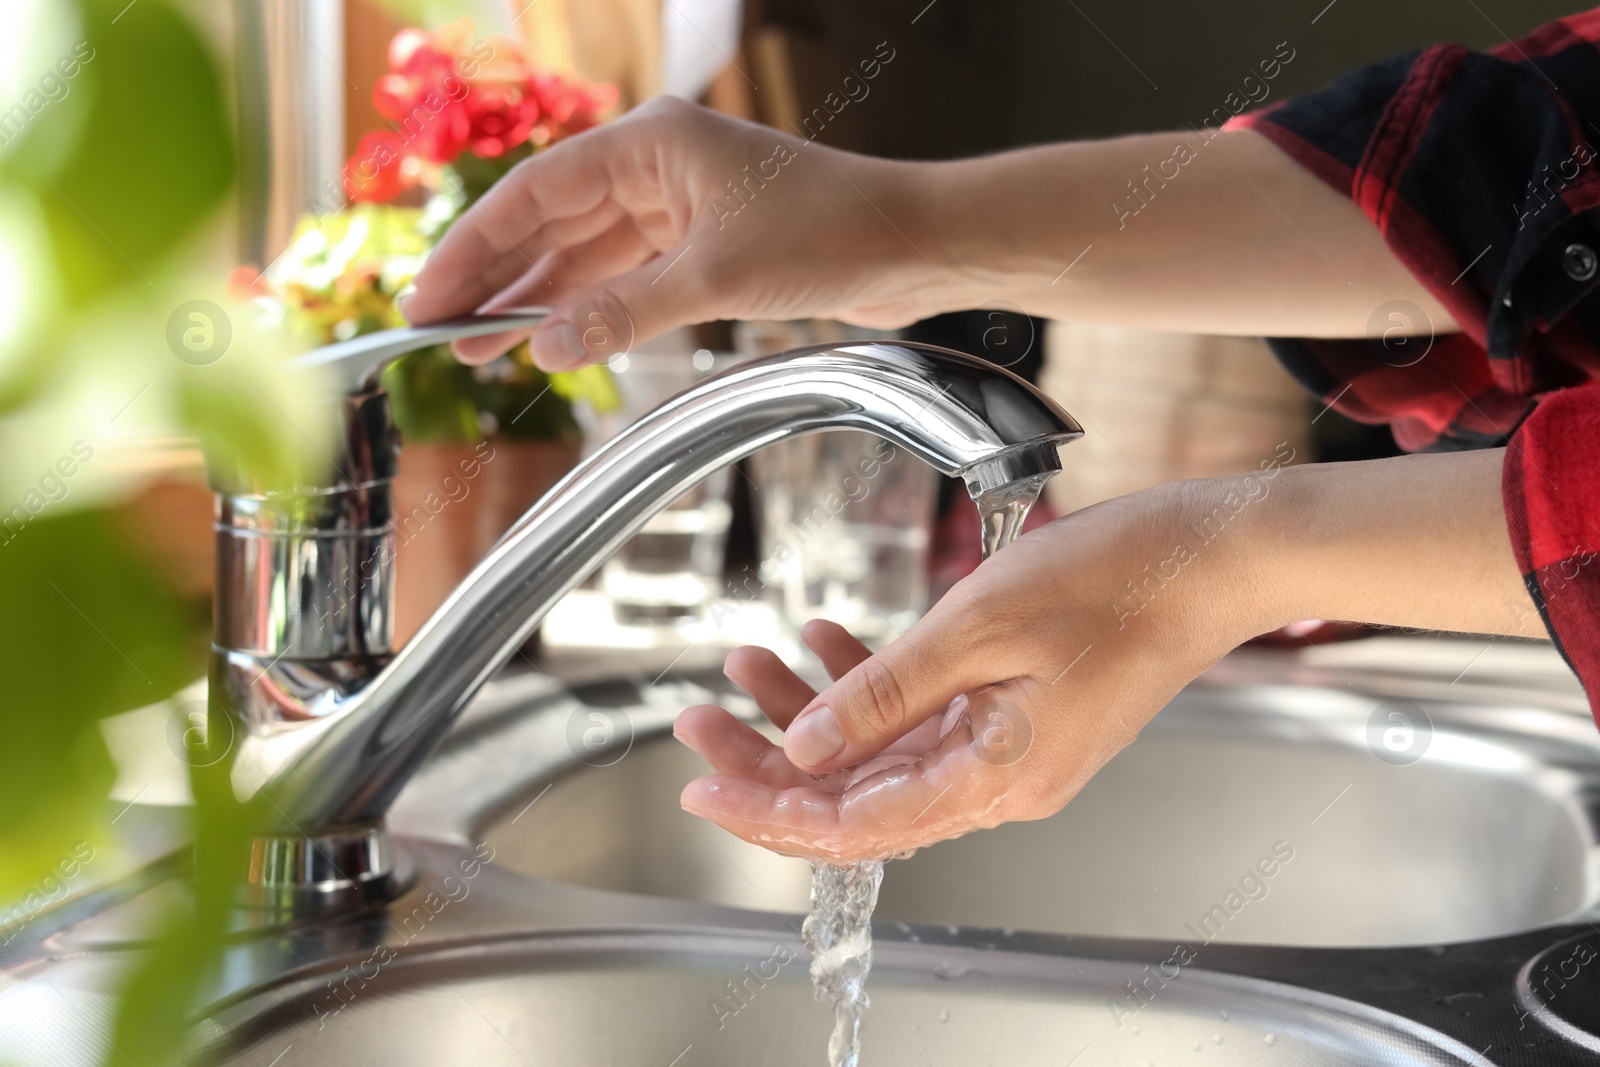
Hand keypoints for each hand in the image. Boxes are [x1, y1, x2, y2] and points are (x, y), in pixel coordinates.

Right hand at [399, 97, 949, 369]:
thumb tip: (547, 348)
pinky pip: (625, 280)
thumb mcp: (716, 276)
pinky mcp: (704, 248)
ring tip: (479, 348)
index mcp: (651, 145)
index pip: (536, 193)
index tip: (429, 295)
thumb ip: (625, 312)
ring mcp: (679, 208)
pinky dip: (589, 311)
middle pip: (551, 224)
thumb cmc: (835, 232)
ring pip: (585, 257)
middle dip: (495, 280)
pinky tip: (552, 341)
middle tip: (438, 332)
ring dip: (536, 302)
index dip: (475, 246)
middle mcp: (657, 168)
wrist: (915, 248)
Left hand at [676, 481, 1264, 863]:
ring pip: (881, 751)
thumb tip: (804, 743)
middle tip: (702, 720)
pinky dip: (869, 682)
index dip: (769, 808)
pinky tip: (825, 637)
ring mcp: (1007, 745)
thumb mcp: (976, 629)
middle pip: (857, 794)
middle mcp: (998, 778)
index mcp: (995, 778)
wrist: (1209, 557)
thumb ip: (883, 693)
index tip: (701, 789)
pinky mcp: (1013, 709)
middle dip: (771, 757)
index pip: (854, 824)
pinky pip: (922, 714)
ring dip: (813, 708)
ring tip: (749, 658)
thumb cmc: (1117, 583)